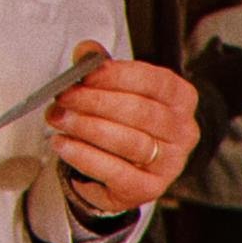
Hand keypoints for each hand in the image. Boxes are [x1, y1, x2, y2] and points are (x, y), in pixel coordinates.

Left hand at [46, 41, 199, 214]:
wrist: (132, 164)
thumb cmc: (126, 119)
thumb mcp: (118, 87)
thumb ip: (102, 67)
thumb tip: (85, 52)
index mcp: (181, 98)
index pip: (154, 81)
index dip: (117, 76)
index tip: (86, 74)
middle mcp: (183, 131)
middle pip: (139, 113)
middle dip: (95, 102)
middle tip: (63, 97)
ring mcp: (169, 164)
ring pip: (128, 143)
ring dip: (86, 128)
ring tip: (58, 119)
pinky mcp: (148, 189)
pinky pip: (116, 172)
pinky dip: (85, 157)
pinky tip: (63, 145)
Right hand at [187, 36, 241, 118]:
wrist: (208, 107)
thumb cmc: (208, 76)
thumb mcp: (209, 54)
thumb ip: (215, 44)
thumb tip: (217, 39)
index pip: (231, 51)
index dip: (215, 51)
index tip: (203, 54)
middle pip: (235, 67)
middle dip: (222, 66)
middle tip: (205, 67)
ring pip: (235, 82)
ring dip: (224, 79)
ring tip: (207, 80)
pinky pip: (234, 96)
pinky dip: (225, 92)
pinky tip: (211, 92)